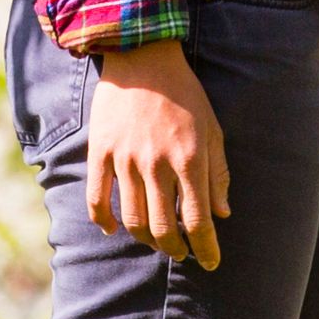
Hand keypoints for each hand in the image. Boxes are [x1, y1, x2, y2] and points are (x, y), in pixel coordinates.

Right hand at [86, 42, 228, 270]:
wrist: (142, 56)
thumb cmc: (185, 95)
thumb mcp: (212, 129)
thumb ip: (218, 173)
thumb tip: (221, 214)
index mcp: (189, 160)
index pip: (197, 221)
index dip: (205, 249)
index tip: (210, 262)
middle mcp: (157, 165)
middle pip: (163, 229)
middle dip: (175, 250)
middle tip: (181, 253)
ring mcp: (125, 160)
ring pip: (131, 220)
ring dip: (145, 239)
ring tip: (155, 241)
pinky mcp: (101, 153)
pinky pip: (97, 199)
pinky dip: (103, 221)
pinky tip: (112, 230)